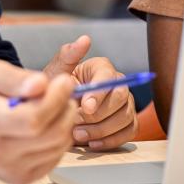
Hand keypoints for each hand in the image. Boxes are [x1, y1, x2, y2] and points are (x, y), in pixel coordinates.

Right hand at [0, 59, 75, 183]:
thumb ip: (14, 77)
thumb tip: (40, 84)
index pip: (32, 118)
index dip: (55, 98)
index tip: (64, 81)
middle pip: (52, 133)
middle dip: (65, 107)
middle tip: (63, 91)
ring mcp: (9, 170)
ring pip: (59, 144)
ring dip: (65, 121)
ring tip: (52, 106)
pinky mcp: (22, 179)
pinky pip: (57, 155)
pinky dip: (59, 137)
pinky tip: (46, 126)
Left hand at [43, 35, 137, 150]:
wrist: (55, 111)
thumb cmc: (56, 91)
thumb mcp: (55, 73)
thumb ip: (67, 56)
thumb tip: (84, 39)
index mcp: (101, 67)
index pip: (108, 77)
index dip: (98, 93)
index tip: (84, 107)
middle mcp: (118, 83)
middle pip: (121, 97)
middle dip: (99, 114)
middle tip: (76, 124)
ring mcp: (125, 104)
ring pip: (125, 117)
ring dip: (101, 130)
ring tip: (78, 135)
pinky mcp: (127, 122)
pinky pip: (128, 132)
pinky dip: (110, 141)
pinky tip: (91, 143)